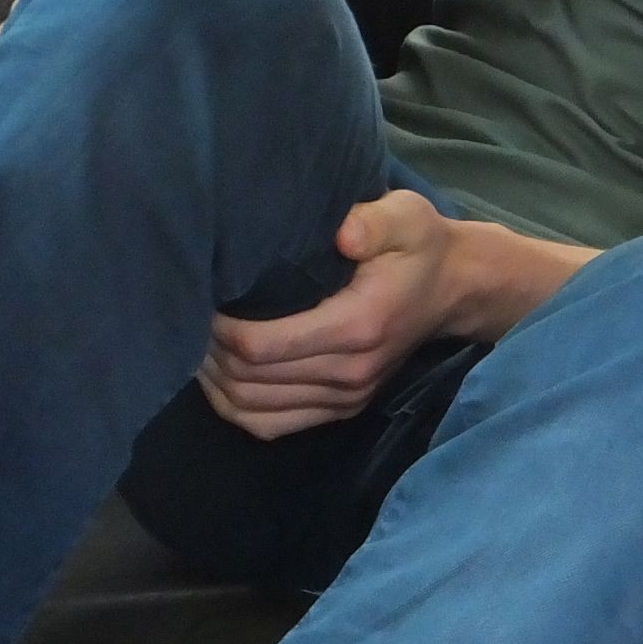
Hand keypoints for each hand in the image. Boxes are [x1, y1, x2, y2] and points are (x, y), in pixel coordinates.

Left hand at [200, 191, 457, 440]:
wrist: (454, 290)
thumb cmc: (419, 247)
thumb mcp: (406, 217)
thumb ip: (374, 222)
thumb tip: (342, 234)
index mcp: (357, 326)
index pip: (262, 347)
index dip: (219, 330)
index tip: (203, 299)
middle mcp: (349, 372)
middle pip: (250, 382)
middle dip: (208, 354)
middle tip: (188, 319)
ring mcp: (345, 398)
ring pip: (253, 410)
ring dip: (215, 383)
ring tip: (196, 347)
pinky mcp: (341, 410)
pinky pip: (271, 426)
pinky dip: (236, 407)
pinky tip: (219, 379)